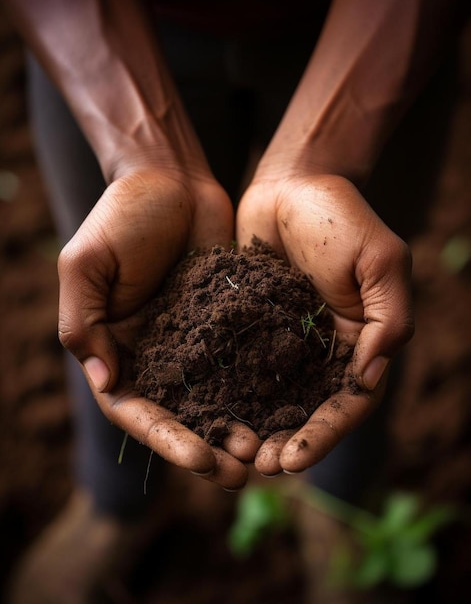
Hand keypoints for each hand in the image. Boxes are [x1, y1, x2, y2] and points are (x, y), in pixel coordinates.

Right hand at [57, 168, 259, 488]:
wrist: (171, 178)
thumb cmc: (122, 214)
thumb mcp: (87, 264)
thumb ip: (82, 323)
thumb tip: (105, 384)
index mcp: (115, 347)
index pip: (136, 409)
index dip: (166, 438)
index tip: (200, 458)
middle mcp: (155, 352)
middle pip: (179, 414)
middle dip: (207, 446)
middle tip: (241, 472)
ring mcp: (193, 340)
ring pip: (215, 397)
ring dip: (237, 427)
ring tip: (267, 453)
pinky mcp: (226, 322)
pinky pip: (242, 362)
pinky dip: (259, 388)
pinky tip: (285, 408)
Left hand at [236, 173, 413, 475]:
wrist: (292, 184)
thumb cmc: (342, 217)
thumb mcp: (380, 261)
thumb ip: (387, 319)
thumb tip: (370, 379)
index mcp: (359, 342)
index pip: (347, 402)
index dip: (324, 435)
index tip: (295, 460)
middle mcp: (320, 350)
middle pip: (306, 410)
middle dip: (286, 442)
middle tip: (258, 468)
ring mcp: (283, 342)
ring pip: (270, 397)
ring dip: (253, 428)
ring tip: (230, 454)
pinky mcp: (249, 327)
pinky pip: (238, 367)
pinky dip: (226, 393)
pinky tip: (205, 413)